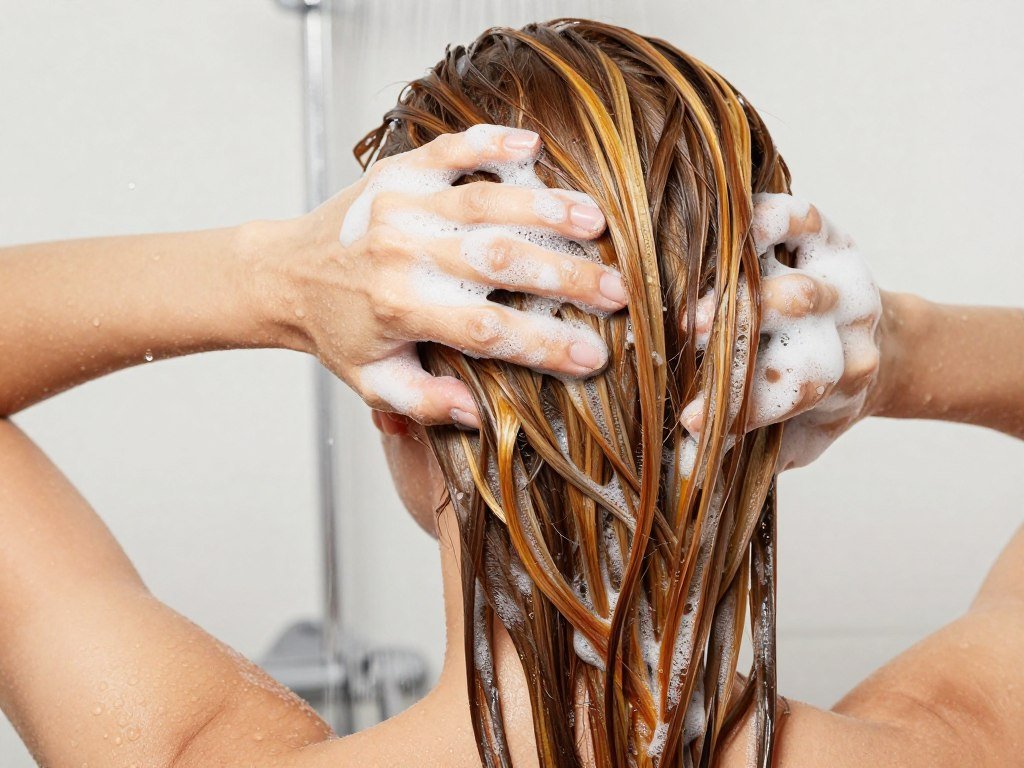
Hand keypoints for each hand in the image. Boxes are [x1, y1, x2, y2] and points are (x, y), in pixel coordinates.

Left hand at [272, 125, 627, 427]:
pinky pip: (451, 150)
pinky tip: (534, 146)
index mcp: (400, 309)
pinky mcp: (398, 171)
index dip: (546, 345)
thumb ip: (427, 402)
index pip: (488, 331)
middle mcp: (402, 253)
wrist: (284, 272)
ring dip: (547, 209)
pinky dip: (493, 143)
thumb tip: (482, 417)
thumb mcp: (377, 381)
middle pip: (499, 262)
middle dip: (566, 276)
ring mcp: (400, 205)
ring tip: (597, 222)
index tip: (595, 356)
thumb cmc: (339, 332)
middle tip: (618, 291)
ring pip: (486, 202)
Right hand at [680, 193, 883, 470]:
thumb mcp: (793, 442)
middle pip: (788, 334)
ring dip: (740, 289)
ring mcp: (839, 280)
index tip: (689, 420)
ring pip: (794, 281)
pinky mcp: (831, 237)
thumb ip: (743, 453)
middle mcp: (844, 330)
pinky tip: (727, 230)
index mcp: (836, 383)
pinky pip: (800, 219)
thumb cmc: (819, 405)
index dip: (733, 410)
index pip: (781, 398)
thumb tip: (677, 469)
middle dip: (734, 334)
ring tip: (692, 294)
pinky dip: (763, 220)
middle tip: (684, 336)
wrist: (886, 352)